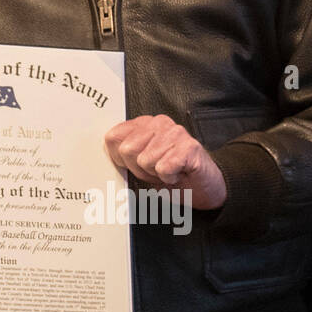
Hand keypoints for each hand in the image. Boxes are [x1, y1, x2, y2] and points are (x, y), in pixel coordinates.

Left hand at [104, 115, 227, 209]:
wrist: (206, 187)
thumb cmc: (172, 175)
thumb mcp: (140, 165)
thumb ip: (122, 154)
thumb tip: (106, 147)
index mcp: (143, 124)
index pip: (113, 137)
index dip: (122, 159)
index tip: (138, 165)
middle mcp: (159, 123)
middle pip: (126, 150)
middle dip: (139, 168)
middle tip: (157, 170)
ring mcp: (175, 133)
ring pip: (144, 160)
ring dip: (156, 174)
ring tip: (169, 171)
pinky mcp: (189, 147)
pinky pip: (163, 168)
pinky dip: (169, 178)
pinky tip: (178, 174)